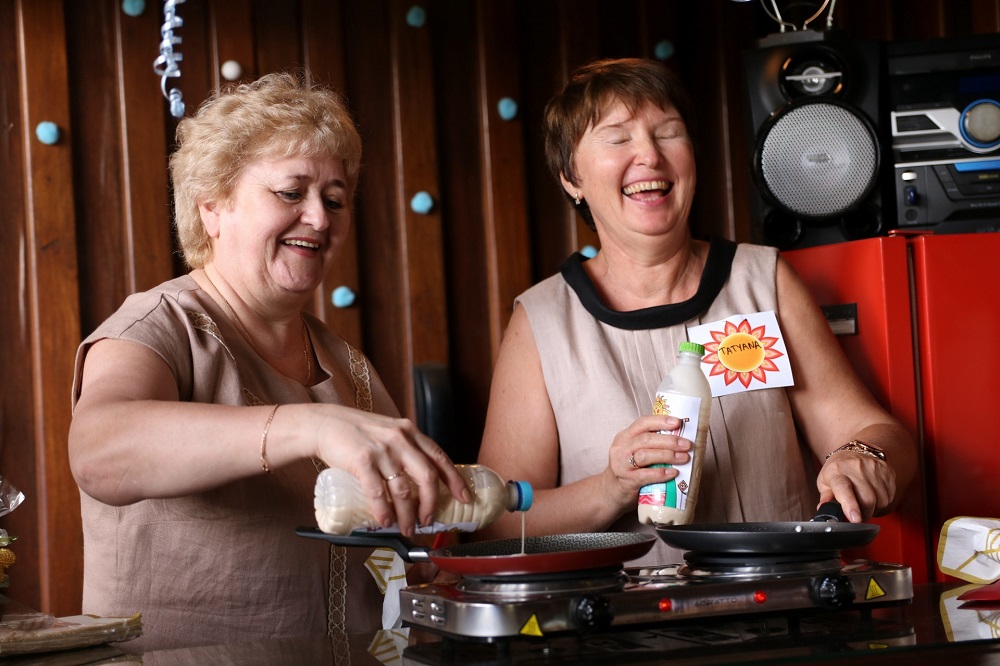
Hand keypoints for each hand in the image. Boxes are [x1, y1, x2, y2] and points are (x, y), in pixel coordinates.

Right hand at [309, 404, 470, 535]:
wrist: (323, 423)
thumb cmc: (356, 432)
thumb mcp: (388, 431)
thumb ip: (403, 448)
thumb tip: (418, 481)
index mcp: (409, 432)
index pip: (440, 457)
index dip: (455, 480)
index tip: (464, 498)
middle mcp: (400, 439)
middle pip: (426, 477)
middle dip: (430, 504)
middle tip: (428, 521)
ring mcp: (382, 450)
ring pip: (403, 490)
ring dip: (407, 515)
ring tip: (405, 528)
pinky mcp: (362, 460)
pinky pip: (378, 492)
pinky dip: (383, 511)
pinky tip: (385, 521)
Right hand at [601, 414, 690, 508]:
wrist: (610, 491)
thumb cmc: (629, 469)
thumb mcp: (633, 451)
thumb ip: (650, 444)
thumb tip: (679, 438)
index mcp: (625, 436)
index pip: (643, 423)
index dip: (660, 421)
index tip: (678, 422)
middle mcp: (621, 448)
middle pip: (646, 439)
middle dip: (669, 440)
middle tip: (686, 444)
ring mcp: (622, 464)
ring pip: (646, 455)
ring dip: (667, 455)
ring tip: (684, 458)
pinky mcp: (627, 480)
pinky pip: (646, 475)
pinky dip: (661, 473)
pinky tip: (673, 472)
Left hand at [816, 452, 894, 522]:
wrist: (854, 452)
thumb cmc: (838, 470)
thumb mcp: (825, 481)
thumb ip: (825, 497)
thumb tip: (824, 509)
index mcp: (837, 471)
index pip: (844, 488)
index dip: (850, 505)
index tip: (855, 519)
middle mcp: (857, 468)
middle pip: (867, 500)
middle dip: (864, 513)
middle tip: (857, 514)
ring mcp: (874, 469)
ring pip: (880, 501)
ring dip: (873, 509)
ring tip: (864, 502)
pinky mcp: (887, 471)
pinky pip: (889, 496)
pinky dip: (882, 502)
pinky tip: (874, 496)